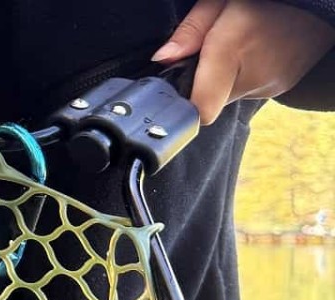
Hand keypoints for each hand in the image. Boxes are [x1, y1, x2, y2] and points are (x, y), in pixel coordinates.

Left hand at [153, 0, 334, 124]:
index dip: (182, 107)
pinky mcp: (277, 89)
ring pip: (224, 96)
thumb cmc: (268, 0)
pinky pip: (243, 91)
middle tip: (207, 55)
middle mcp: (253, 74)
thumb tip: (162, 59)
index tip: (173, 93)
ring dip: (220, 79)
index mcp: (233, 47)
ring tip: (235, 50)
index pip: (200, 109)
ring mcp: (269, 85)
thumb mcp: (220, 0)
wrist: (317, 3)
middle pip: (207, 100)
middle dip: (200, 82)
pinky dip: (239, 77)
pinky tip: (249, 54)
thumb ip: (189, 30)